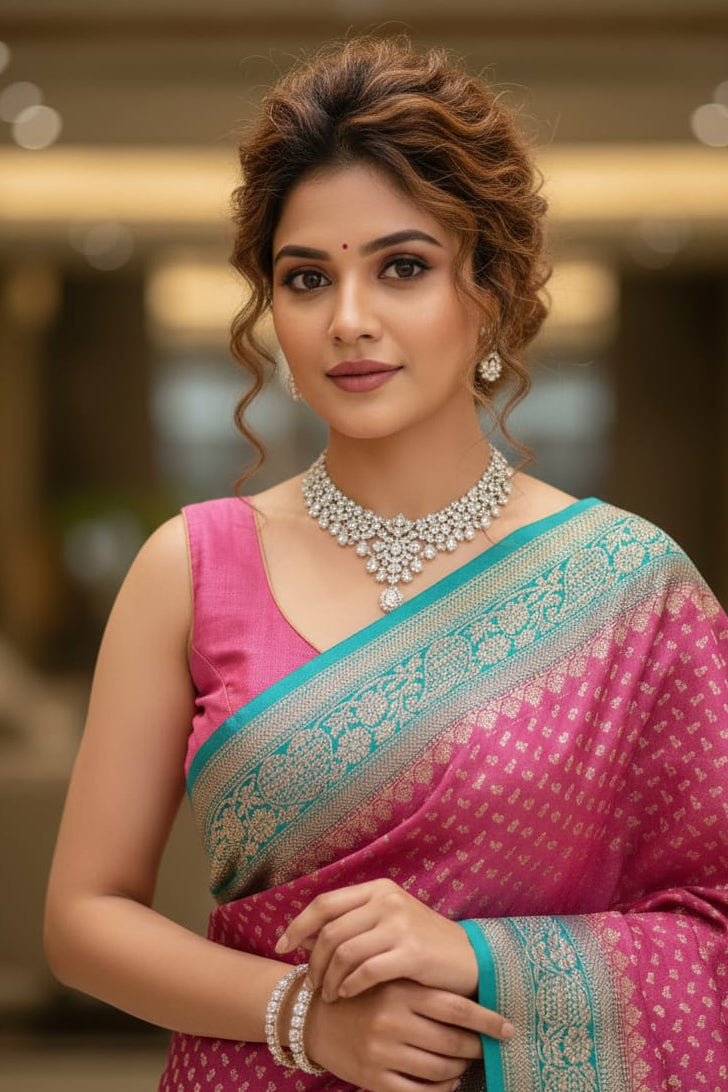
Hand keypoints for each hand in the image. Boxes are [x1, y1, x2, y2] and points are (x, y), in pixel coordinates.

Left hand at [275, 879, 480, 1001]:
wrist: (471, 959)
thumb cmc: (425, 943)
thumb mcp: (391, 920)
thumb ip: (356, 920)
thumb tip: (309, 933)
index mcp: (378, 888)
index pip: (325, 903)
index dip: (298, 925)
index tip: (281, 946)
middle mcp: (387, 900)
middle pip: (330, 931)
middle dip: (312, 961)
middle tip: (310, 984)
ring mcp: (400, 925)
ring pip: (344, 952)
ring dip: (329, 978)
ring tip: (328, 995)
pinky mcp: (411, 952)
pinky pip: (366, 970)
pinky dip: (349, 985)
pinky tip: (346, 995)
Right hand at [304, 978, 512, 1091]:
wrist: (313, 1015)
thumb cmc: (363, 992)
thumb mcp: (390, 976)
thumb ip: (425, 985)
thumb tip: (478, 996)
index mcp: (400, 989)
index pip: (457, 1008)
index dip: (488, 1020)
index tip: (509, 1028)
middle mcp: (392, 1020)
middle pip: (453, 1043)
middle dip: (476, 1047)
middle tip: (485, 1046)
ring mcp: (381, 1052)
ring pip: (440, 1071)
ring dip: (459, 1070)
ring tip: (462, 1063)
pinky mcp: (372, 1078)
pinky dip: (440, 1091)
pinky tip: (446, 1083)